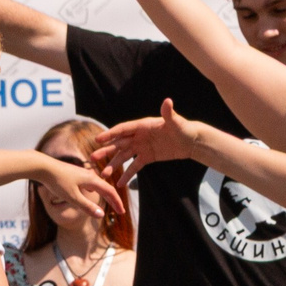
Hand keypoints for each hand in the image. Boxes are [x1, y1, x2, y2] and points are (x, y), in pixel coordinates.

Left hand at [26, 152, 127, 223]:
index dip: (116, 202)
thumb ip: (87, 206)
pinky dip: (96, 190)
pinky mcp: (75, 174)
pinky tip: (92, 193)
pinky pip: (90, 183)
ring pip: (98, 185)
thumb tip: (102, 215)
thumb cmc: (57, 181)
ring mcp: (82, 174)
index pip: (109, 192)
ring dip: (105, 195)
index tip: (122, 212)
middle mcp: (89, 175)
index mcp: (92, 180)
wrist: (43, 166)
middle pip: (106, 188)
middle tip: (119, 211)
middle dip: (113, 200)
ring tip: (109, 203)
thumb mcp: (72, 197)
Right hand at [91, 99, 212, 186]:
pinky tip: (120, 184)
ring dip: (113, 165)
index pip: (123, 130)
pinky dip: (128, 175)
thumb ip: (168, 113)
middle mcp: (139, 136)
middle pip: (119, 144)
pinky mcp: (148, 157)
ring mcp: (142, 147)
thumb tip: (167, 101)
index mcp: (142, 126)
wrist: (192, 141)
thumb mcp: (176, 122)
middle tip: (93, 158)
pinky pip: (135, 167)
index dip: (110, 134)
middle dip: (106, 151)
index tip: (98, 140)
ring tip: (103, 175)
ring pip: (124, 157)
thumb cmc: (184, 129)